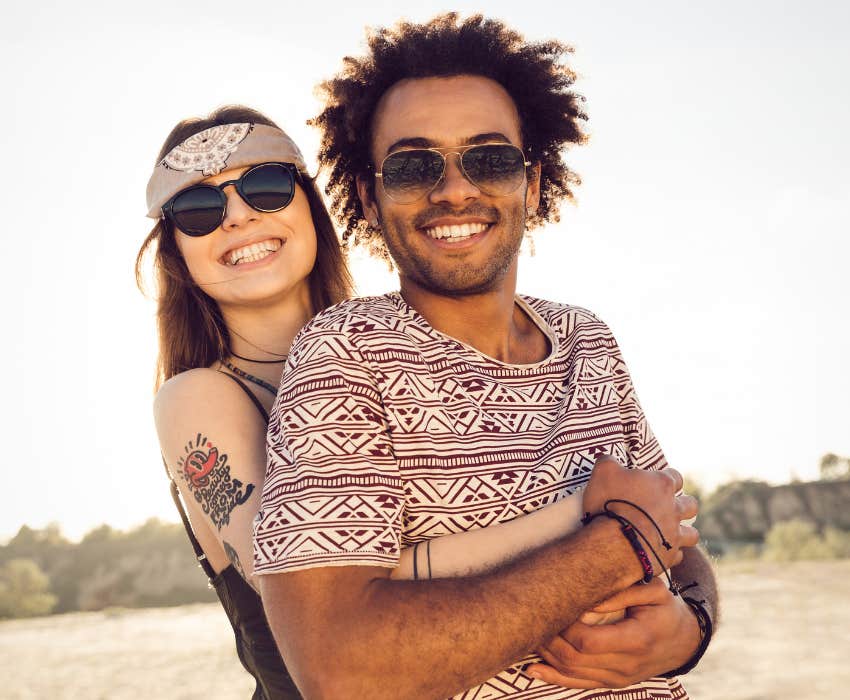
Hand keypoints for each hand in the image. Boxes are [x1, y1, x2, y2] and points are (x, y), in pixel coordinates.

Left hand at [528, 578, 700, 688]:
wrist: (684, 641)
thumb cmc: (666, 610)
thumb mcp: (654, 592)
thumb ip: (620, 594)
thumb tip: (586, 602)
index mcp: (636, 640)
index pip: (589, 641)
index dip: (566, 627)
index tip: (555, 606)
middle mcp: (626, 666)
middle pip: (575, 659)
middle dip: (549, 639)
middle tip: (533, 617)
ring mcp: (618, 679)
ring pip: (572, 673)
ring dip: (547, 656)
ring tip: (528, 635)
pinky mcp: (611, 683)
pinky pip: (578, 685)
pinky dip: (553, 677)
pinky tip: (532, 669)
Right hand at [583, 457, 698, 573]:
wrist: (613, 544)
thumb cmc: (609, 504)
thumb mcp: (602, 472)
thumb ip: (608, 460)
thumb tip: (608, 458)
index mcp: (662, 484)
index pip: (675, 476)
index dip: (666, 478)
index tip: (655, 482)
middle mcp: (674, 508)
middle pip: (690, 504)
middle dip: (683, 505)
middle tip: (667, 507)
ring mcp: (674, 534)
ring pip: (692, 533)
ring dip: (683, 532)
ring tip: (670, 532)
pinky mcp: (669, 557)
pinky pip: (677, 555)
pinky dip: (670, 553)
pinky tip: (659, 552)